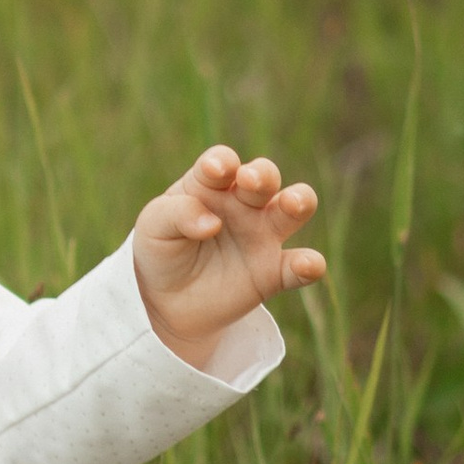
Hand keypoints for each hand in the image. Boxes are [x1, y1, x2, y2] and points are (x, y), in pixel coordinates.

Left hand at [133, 145, 323, 366]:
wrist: (166, 301)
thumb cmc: (162, 250)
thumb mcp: (154, 227)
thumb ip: (178, 214)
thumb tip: (211, 223)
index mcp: (210, 185)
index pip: (222, 162)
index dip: (222, 162)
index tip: (216, 171)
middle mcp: (243, 203)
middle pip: (264, 176)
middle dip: (262, 174)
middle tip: (249, 182)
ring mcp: (262, 235)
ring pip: (294, 207)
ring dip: (299, 200)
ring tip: (292, 204)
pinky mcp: (273, 273)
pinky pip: (298, 267)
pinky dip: (309, 264)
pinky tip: (308, 265)